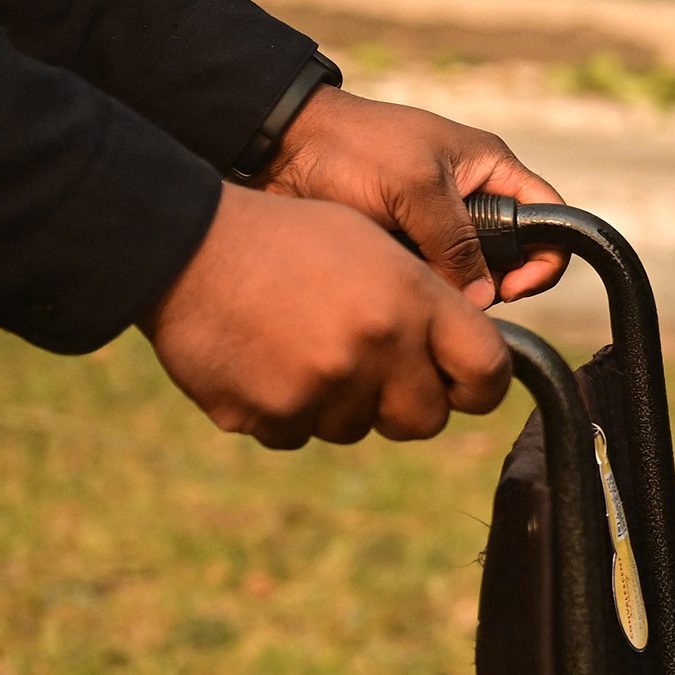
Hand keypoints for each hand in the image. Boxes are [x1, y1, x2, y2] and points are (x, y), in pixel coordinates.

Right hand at [143, 184, 510, 447]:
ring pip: (356, 428)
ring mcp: (322, 388)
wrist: (186, 246)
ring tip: (303, 347)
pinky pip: (297, 435)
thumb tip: (460, 361)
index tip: (466, 387)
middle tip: (377, 373)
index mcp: (413, 302)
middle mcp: (376, 349)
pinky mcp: (268, 415)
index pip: (488, 372)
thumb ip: (424, 307)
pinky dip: (286, 411)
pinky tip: (264, 362)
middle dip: (408, 404)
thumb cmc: (288, 239)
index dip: (482, 386)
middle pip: (426, 421)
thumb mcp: (377, 248)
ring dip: (340, 403)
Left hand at [262, 85, 563, 303]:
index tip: (510, 288)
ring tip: (418, 297)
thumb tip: (484, 299)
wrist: (278, 148)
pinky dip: (418, 293)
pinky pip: (427, 281)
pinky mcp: (401, 247)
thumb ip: (457, 243)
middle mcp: (470, 199)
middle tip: (460, 302)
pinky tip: (395, 295)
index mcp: (490, 170)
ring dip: (450, 292)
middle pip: (509, 255)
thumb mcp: (415, 188)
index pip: (549, 217)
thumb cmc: (353, 148)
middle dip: (492, 284)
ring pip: (465, 276)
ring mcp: (433, 226)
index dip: (543, 257)